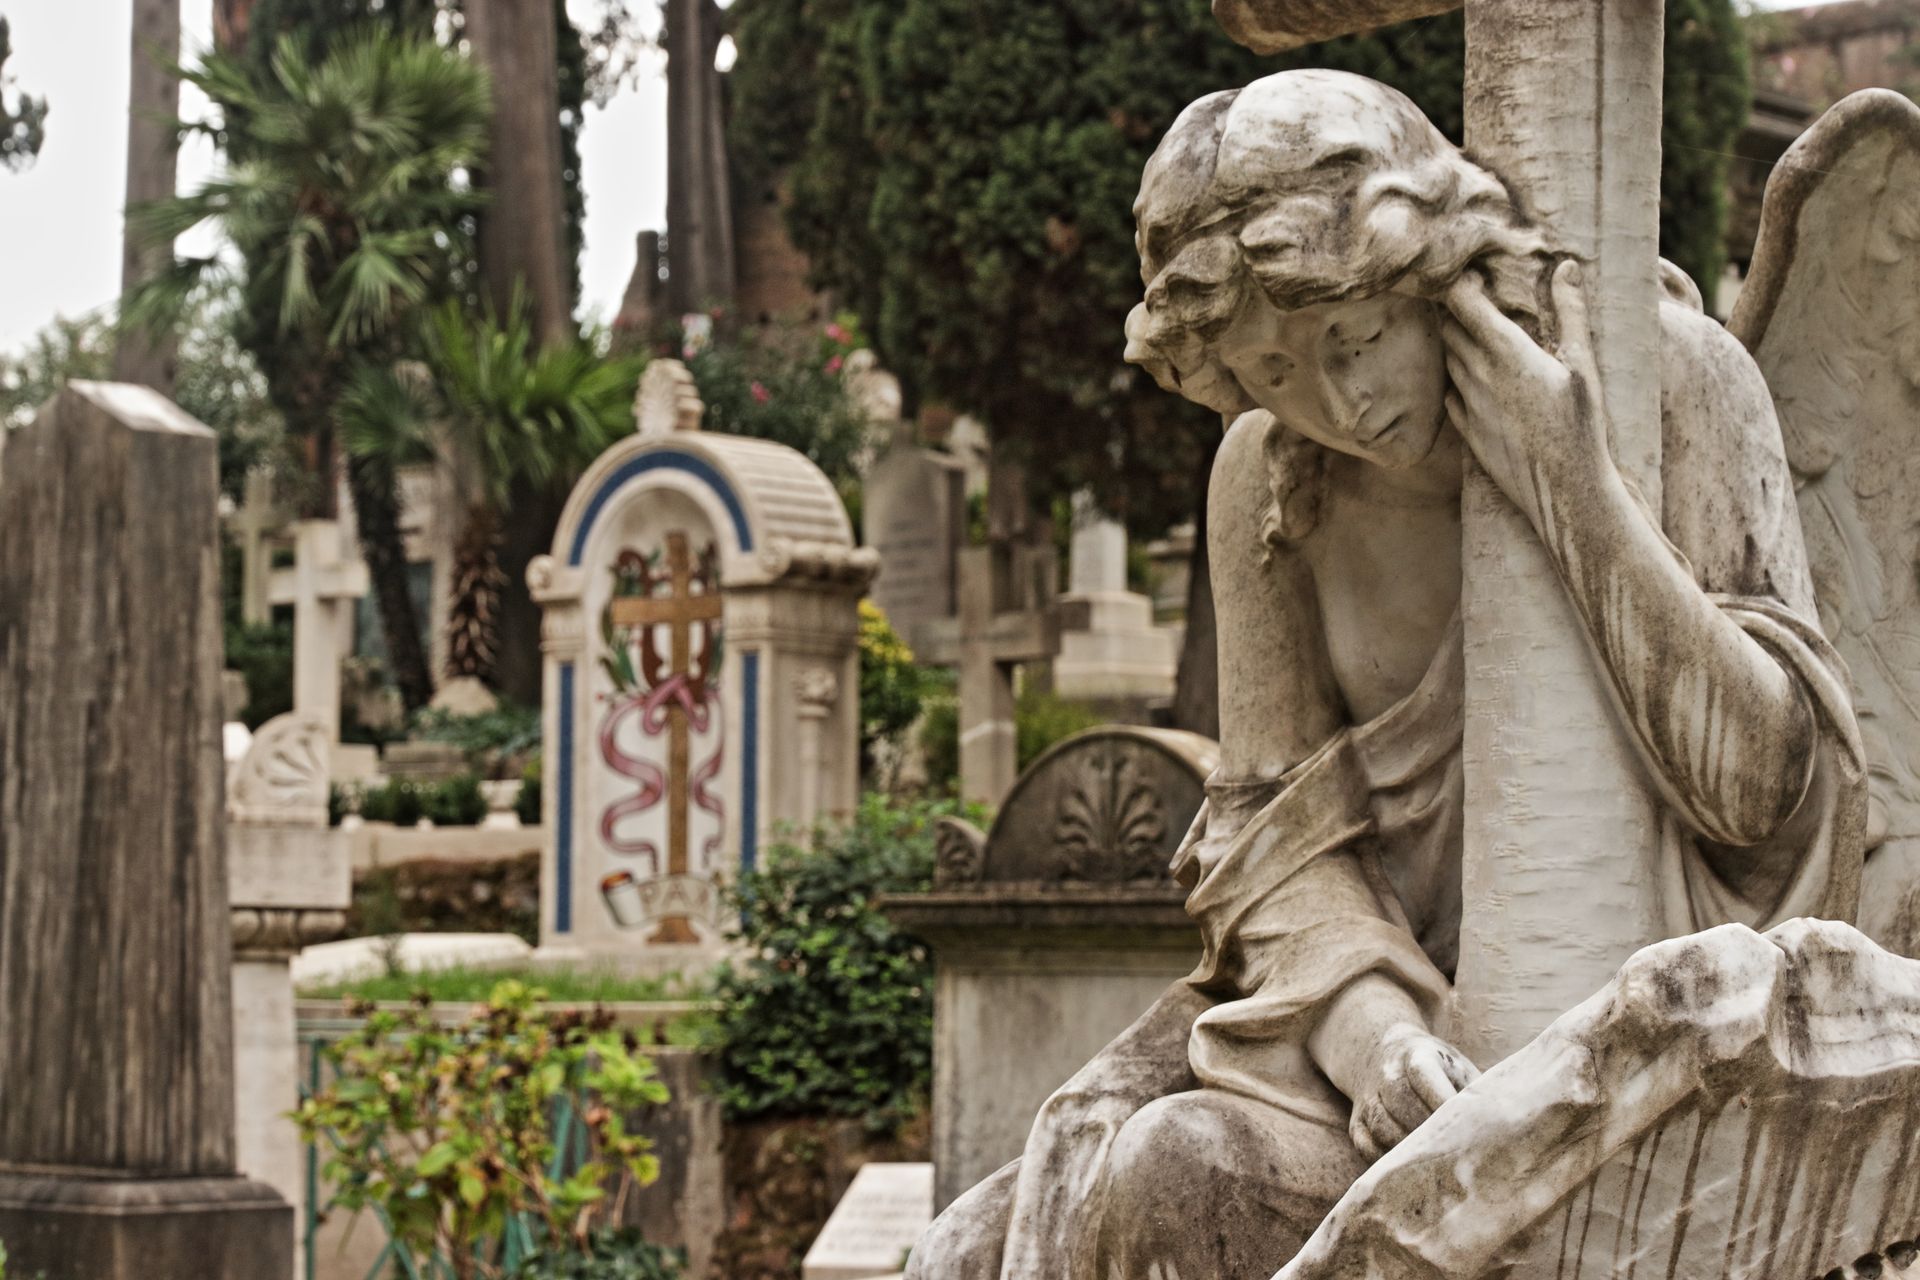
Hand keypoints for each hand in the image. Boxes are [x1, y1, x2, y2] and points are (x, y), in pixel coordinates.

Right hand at [1345, 1023, 1477, 1161]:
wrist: (1383, 1053)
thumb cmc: (1438, 1069)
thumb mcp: (1459, 1067)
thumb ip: (1478, 1092)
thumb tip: (1508, 1126)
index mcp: (1416, 1054)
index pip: (1424, 1075)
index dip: (1443, 1102)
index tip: (1469, 1129)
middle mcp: (1386, 1074)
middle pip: (1402, 1105)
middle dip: (1431, 1133)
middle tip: (1462, 1159)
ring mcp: (1368, 1099)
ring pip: (1384, 1129)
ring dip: (1412, 1152)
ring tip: (1442, 1170)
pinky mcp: (1356, 1125)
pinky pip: (1369, 1148)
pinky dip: (1391, 1163)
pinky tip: (1415, 1172)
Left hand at [1441, 259, 1609, 525]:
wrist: (1565, 489)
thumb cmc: (1583, 425)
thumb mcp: (1583, 364)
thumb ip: (1571, 312)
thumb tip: (1567, 267)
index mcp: (1506, 353)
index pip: (1463, 302)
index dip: (1462, 282)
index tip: (1474, 273)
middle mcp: (1477, 375)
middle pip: (1449, 328)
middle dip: (1457, 308)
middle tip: (1473, 296)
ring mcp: (1468, 405)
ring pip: (1448, 360)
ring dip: (1456, 343)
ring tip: (1476, 333)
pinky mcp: (1466, 432)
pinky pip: (1449, 395)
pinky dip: (1457, 379)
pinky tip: (1475, 378)